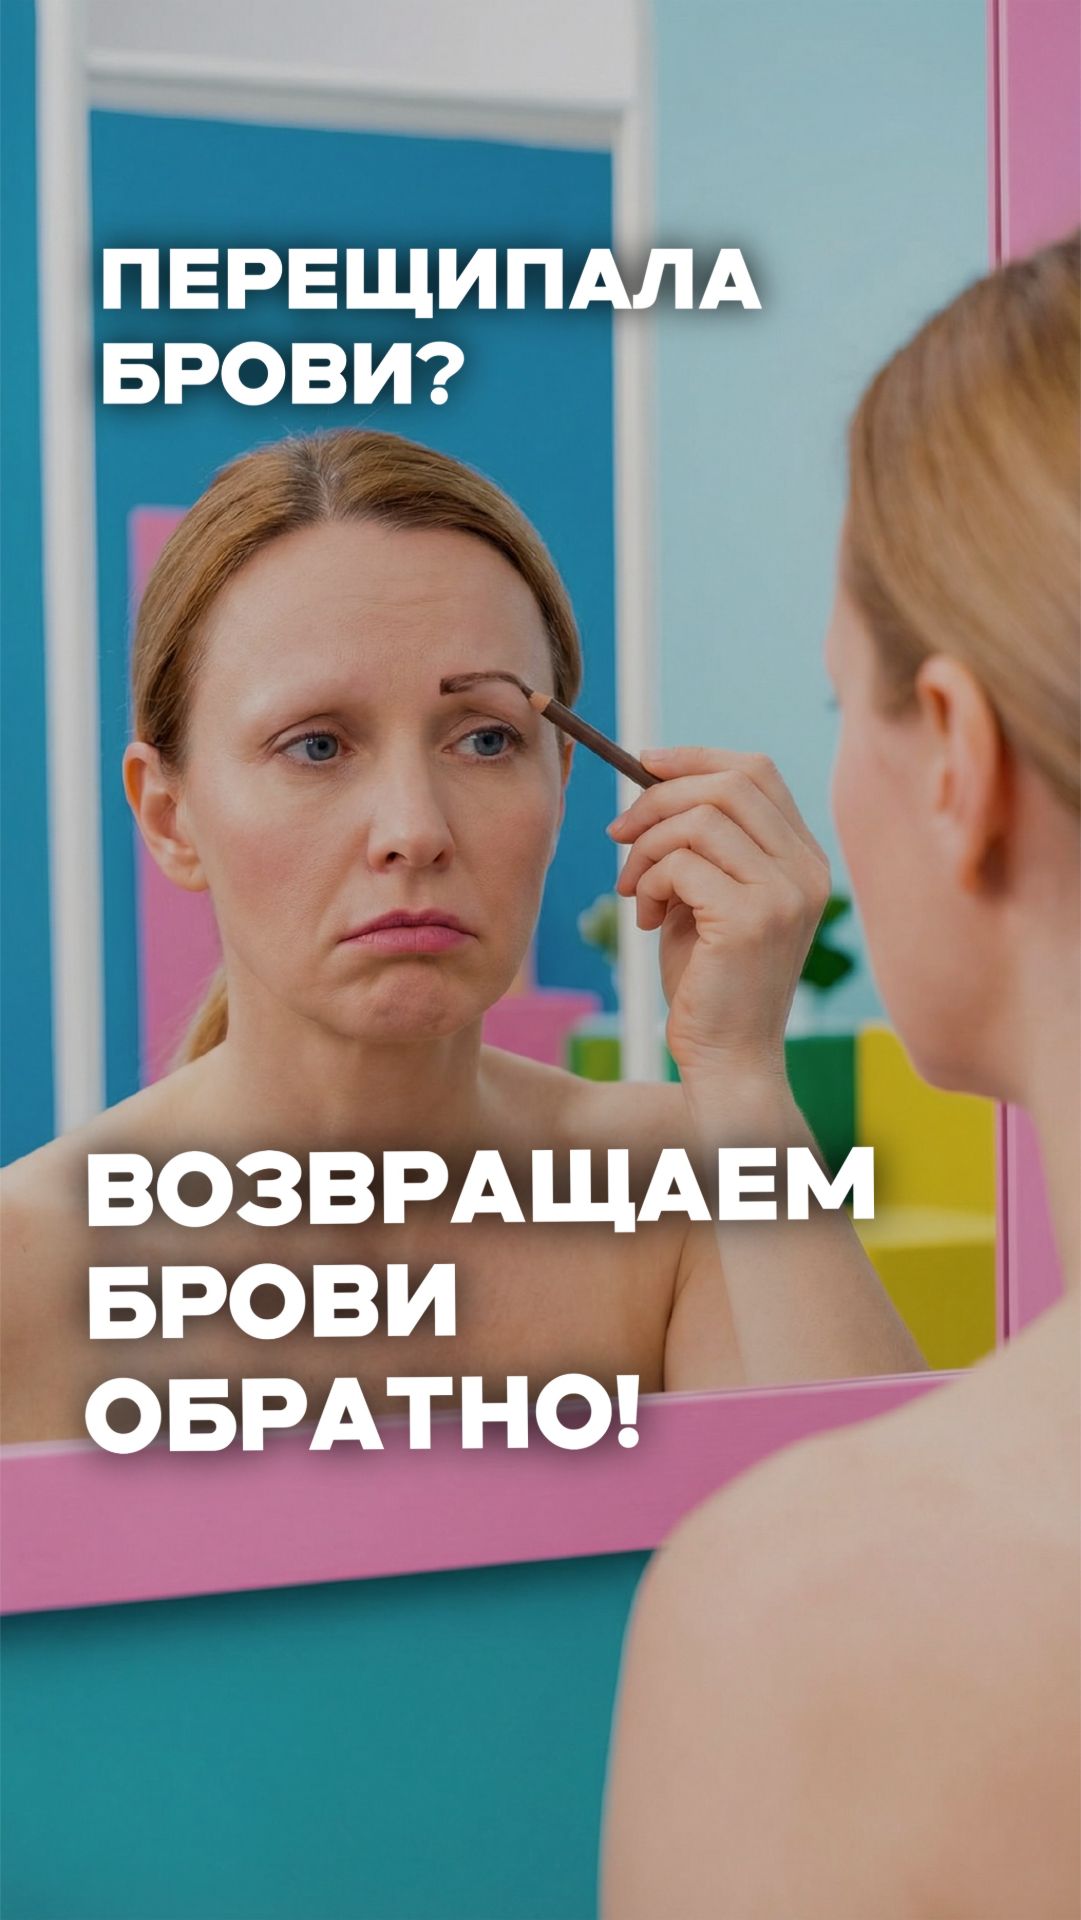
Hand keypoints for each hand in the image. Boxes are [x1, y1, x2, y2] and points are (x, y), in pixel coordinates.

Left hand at [608, 746, 830, 1082]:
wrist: (727, 1058)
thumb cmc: (709, 981)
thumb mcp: (706, 897)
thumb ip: (698, 843)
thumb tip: (653, 779)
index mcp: (805, 860)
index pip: (758, 772)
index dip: (696, 758)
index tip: (644, 763)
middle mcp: (807, 870)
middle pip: (729, 784)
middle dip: (658, 798)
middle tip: (619, 834)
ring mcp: (786, 893)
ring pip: (698, 821)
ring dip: (646, 850)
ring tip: (634, 892)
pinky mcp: (753, 919)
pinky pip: (681, 864)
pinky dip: (648, 884)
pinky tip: (645, 921)